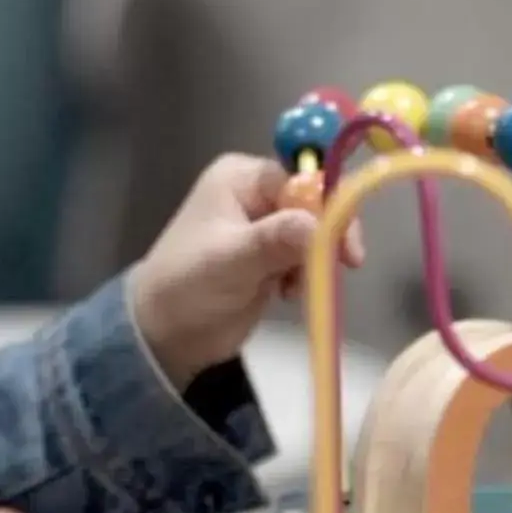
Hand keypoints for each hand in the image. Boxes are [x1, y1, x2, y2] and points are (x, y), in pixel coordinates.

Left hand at [127, 153, 363, 390]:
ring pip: (316, 233)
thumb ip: (276, 240)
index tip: (346, 245)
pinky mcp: (272, 256)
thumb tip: (323, 224)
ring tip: (292, 289)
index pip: (303, 179)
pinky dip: (306, 275)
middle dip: (326, 237)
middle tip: (340, 267)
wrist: (166, 334)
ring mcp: (265, 226)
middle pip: (316, 204)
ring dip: (315, 261)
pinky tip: (287, 294)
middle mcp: (256, 194)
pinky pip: (307, 256)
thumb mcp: (231, 260)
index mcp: (242, 178)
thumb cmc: (187, 286)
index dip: (330, 207)